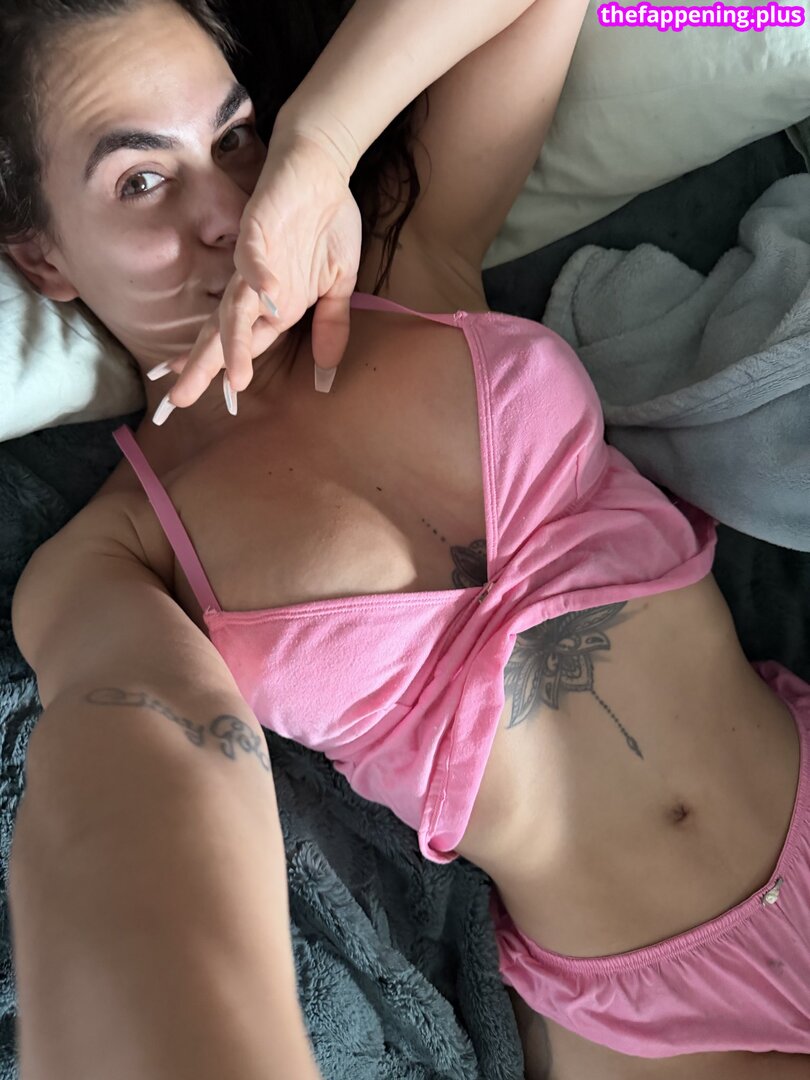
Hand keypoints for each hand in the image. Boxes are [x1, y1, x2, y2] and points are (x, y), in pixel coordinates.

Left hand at [155, 130, 362, 417]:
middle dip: (202, 367)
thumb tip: (326, 376)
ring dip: (234, 340)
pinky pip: (253, 255)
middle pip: (223, 334)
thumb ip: (331, 327)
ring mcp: (253, 260)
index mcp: (273, 305)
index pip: (246, 345)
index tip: (213, 402)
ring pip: (234, 306)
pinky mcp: (256, 226)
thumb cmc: (327, 223)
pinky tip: (267, 298)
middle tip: (177, 401)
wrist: (322, 166)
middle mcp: (256, 289)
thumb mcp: (340, 286)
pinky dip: (260, 275)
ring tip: (232, 374)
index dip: (229, 371)